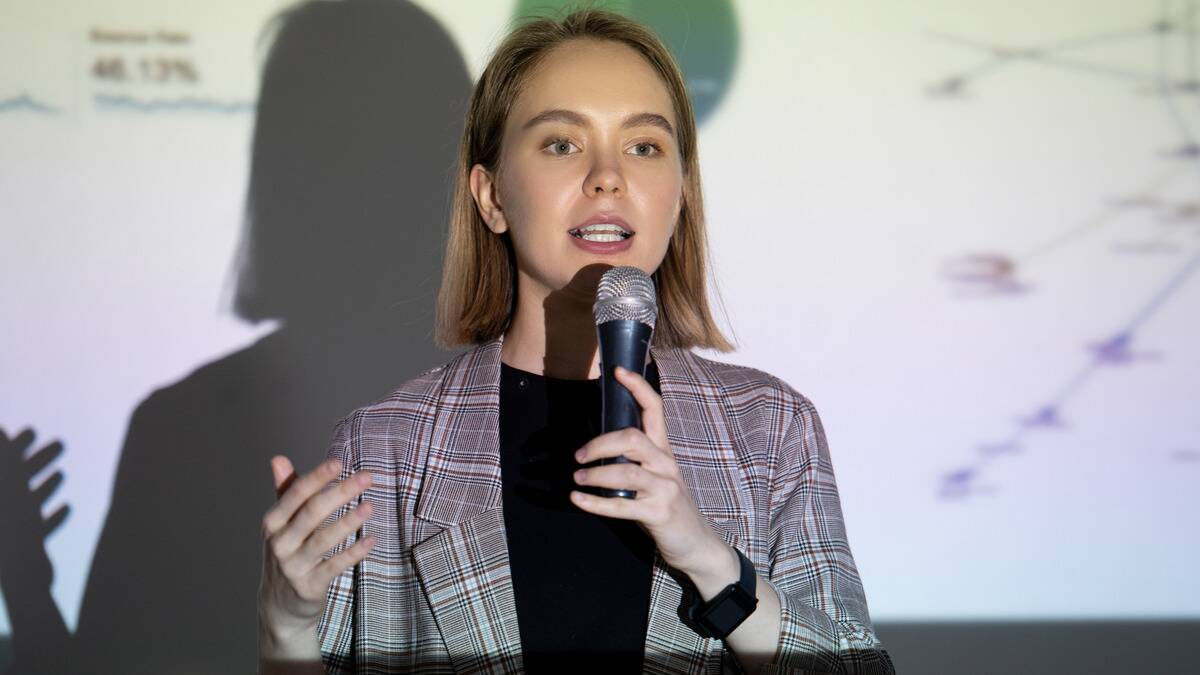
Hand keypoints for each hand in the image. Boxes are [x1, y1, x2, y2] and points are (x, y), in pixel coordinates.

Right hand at [257, 455, 374, 652]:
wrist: (279, 606)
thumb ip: (285, 492)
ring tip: (371, 506)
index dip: (317, 477)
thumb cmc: (287, 553)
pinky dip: (353, 553)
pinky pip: (334, 566)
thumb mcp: (281, 525)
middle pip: (312, 512)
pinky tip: (371, 540)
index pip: (296, 494)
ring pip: (323, 539)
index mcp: (273, 522)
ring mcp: (293, 566)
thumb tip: (278, 458)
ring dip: (349, 521)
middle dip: (341, 492)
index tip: (339, 462)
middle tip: (367, 477)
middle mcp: (279, 543)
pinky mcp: (309, 586)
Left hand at [570, 367, 736, 593]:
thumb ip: (634, 460)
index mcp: (664, 451)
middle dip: (601, 443)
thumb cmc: (667, 506)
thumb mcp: (655, 476)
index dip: (637, 387)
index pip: (655, 409)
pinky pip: (622, 505)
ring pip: (627, 471)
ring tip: (577, 479)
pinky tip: (578, 500)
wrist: (696, 544)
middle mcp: (666, 464)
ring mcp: (665, 489)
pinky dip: (595, 503)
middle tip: (579, 456)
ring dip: (596, 474)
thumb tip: (598, 446)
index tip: (617, 371)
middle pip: (633, 438)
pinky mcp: (659, 513)